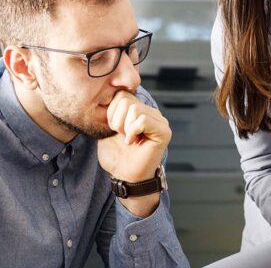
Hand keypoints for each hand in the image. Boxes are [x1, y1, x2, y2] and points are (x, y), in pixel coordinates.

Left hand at [97, 90, 171, 216]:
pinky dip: (133, 132)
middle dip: (116, 120)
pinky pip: (143, 120)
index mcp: (139, 109)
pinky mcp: (163, 131)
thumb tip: (109, 96)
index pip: (121, 94)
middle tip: (121, 135)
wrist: (124, 176)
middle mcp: (151, 112)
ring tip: (128, 139)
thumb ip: (110, 112)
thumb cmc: (117, 155)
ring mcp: (159, 121)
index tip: (114, 129)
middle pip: (126, 99)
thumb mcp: (107, 129)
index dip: (111, 112)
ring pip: (134, 109)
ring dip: (125, 127)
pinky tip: (133, 142)